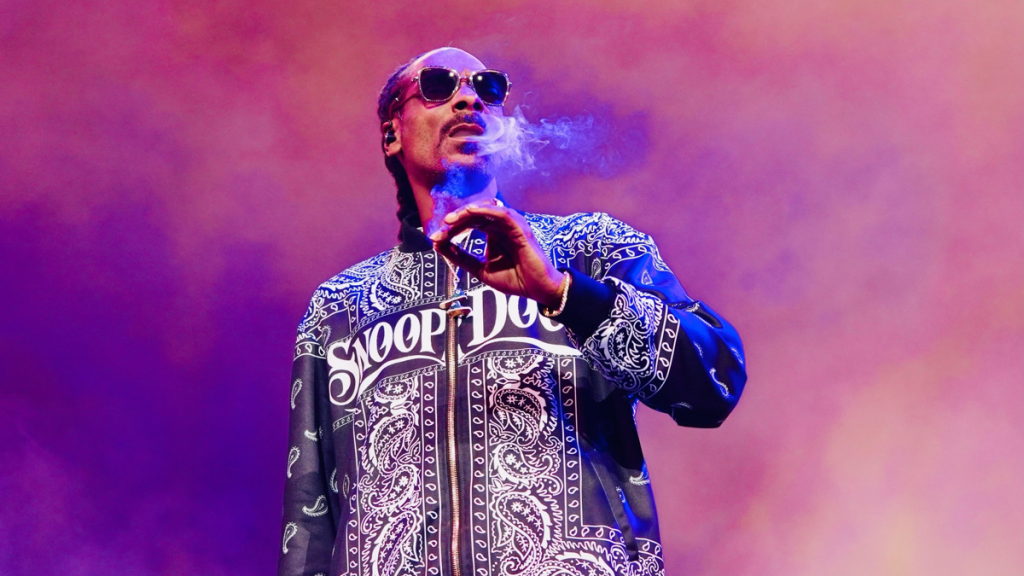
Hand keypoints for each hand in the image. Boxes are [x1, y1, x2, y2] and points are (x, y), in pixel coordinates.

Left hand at [429, 203, 564, 307]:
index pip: (469, 223)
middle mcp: (501, 227)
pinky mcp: (521, 229)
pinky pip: (503, 213)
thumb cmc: (515, 279)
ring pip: (487, 210)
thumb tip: (438, 246)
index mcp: (493, 234)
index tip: (435, 238)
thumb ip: (461, 258)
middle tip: (440, 227)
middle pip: (475, 215)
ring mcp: (512, 226)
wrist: (537, 290)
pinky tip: (471, 212)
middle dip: (455, 219)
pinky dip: (486, 210)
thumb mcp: (480, 270)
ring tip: (450, 219)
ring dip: (467, 212)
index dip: (451, 229)